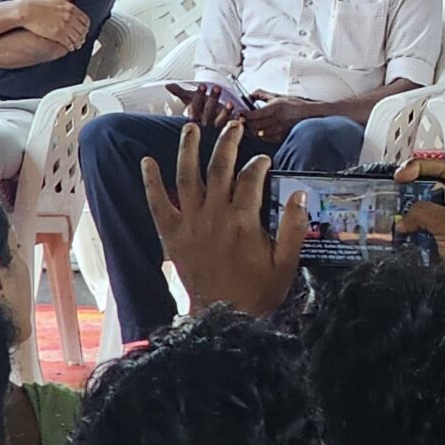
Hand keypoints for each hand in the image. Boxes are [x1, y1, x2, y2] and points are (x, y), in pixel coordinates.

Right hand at [19, 0, 90, 51]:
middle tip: (82, 40)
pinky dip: (71, 46)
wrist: (27, 11)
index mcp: (71, 8)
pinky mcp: (57, 34)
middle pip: (82, 30)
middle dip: (83, 36)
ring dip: (78, 43)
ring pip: (77, 37)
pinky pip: (69, 42)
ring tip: (76, 45)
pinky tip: (69, 47)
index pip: (86, 20)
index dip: (86, 27)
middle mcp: (70, 17)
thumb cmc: (40, 4)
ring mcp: (64, 26)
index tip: (84, 30)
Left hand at [140, 121, 304, 317]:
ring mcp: (190, 225)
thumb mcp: (287, 263)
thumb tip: (298, 193)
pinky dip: (151, 183)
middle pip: (219, 169)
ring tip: (192, 127)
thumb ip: (293, 227)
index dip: (259, 163)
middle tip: (233, 125)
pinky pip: (157, 205)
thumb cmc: (257, 291)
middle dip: (227, 143)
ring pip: (187, 178)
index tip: (264, 159)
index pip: (252, 178)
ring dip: (188, 150)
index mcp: (244, 222)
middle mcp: (215, 217)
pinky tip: (146, 162)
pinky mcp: (172, 237)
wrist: (223, 319)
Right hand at [169, 82, 240, 131]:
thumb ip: (180, 93)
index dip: (197, 98)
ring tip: (230, 103)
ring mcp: (218, 131)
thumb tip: (167, 85)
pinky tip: (241, 118)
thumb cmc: (205, 109)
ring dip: (225, 113)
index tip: (202, 85)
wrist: (216, 127)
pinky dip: (238, 123)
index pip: (193, 109)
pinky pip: (234, 131)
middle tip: (216, 87)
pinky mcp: (230, 134)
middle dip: (212, 100)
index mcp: (194, 120)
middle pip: (207, 114)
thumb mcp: (192, 101)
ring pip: (220, 123)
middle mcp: (205, 127)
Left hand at [243, 92, 329, 141]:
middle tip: (243, 120)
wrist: (312, 115)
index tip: (240, 114)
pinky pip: (266, 138)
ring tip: (252, 125)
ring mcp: (279, 129)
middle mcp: (277, 119)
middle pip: (253, 125)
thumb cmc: (297, 105)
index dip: (244, 115)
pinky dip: (262, 135)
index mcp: (276, 107)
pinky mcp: (282, 137)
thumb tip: (250, 94)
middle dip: (247, 123)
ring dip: (253, 130)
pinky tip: (262, 130)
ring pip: (258, 133)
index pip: (253, 114)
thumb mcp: (280, 96)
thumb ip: (263, 94)